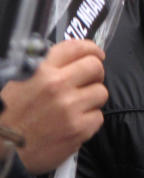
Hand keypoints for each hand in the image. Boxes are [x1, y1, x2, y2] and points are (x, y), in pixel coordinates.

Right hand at [0, 40, 107, 173]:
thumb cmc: (5, 118)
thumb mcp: (16, 83)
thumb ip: (42, 69)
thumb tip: (68, 61)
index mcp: (39, 69)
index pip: (76, 48)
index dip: (91, 49)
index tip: (96, 55)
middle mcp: (56, 85)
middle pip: (95, 67)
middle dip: (95, 74)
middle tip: (89, 82)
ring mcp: (69, 107)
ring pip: (101, 92)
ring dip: (92, 99)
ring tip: (76, 108)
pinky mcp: (78, 129)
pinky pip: (98, 117)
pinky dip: (89, 121)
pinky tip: (73, 124)